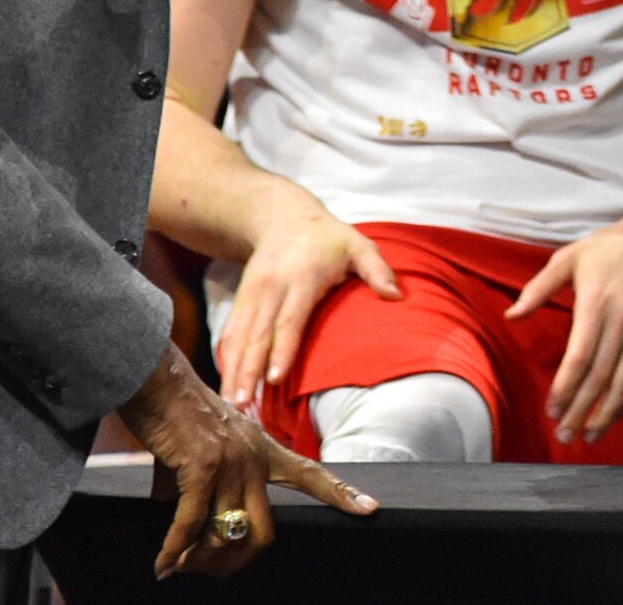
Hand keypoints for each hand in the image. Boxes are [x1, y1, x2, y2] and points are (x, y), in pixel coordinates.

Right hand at [118, 341, 372, 578]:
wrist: (156, 379)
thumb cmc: (175, 410)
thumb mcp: (205, 443)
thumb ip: (205, 481)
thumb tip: (183, 520)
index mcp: (263, 448)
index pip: (312, 474)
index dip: (341, 493)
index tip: (371, 508)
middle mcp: (255, 456)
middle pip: (264, 530)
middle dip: (237, 559)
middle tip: (211, 571)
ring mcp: (231, 462)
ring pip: (227, 533)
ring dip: (200, 558)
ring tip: (180, 566)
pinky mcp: (202, 467)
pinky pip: (191, 524)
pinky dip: (175, 549)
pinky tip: (164, 565)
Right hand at [213, 197, 400, 411]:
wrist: (282, 217)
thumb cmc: (329, 238)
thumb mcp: (358, 244)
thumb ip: (377, 270)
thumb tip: (396, 296)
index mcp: (302, 277)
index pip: (289, 319)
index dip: (281, 350)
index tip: (275, 380)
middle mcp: (271, 288)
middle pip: (257, 335)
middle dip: (248, 372)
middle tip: (241, 406)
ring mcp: (251, 294)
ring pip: (239, 338)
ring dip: (233, 372)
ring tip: (230, 406)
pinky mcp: (240, 300)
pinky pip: (230, 333)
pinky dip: (226, 361)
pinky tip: (226, 387)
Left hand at [510, 218, 622, 443]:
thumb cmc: (607, 251)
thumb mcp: (568, 258)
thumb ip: (538, 288)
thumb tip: (511, 315)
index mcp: (597, 304)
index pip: (580, 357)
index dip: (566, 388)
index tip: (551, 410)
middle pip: (601, 377)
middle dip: (581, 410)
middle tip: (565, 435)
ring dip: (608, 414)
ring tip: (590, 435)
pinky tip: (616, 414)